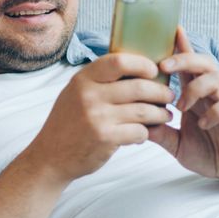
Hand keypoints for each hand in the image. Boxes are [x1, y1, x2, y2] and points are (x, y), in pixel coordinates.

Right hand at [25, 53, 175, 183]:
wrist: (51, 156)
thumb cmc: (68, 123)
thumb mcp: (75, 93)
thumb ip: (99, 80)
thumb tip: (136, 66)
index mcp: (82, 80)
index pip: (119, 61)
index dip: (143, 64)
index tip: (153, 72)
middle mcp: (89, 95)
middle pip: (139, 86)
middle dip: (161, 92)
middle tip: (168, 97)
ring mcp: (97, 117)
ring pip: (145, 110)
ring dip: (160, 114)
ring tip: (164, 115)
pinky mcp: (105, 138)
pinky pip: (140, 131)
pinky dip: (146, 133)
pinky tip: (142, 133)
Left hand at [148, 27, 218, 192]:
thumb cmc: (209, 152)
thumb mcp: (175, 143)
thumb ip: (158, 132)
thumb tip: (132, 122)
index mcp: (196, 95)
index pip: (187, 66)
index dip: (180, 47)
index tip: (169, 29)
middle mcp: (212, 95)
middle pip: (202, 64)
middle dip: (183, 59)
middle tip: (163, 66)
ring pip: (216, 78)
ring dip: (194, 88)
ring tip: (181, 106)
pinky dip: (214, 112)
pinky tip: (203, 124)